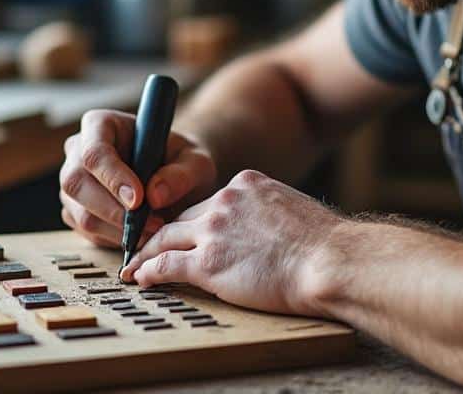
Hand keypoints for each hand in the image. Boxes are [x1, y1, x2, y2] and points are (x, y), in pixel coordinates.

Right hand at [59, 109, 217, 248]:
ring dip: (118, 229)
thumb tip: (154, 195)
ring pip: (81, 214)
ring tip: (153, 229)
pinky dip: (115, 239)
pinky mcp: (76, 211)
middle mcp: (78, 151)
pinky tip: (141, 234)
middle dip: (113, 210)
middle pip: (76, 184)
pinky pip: (87, 232)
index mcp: (101, 125)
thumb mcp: (195, 162)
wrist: (175, 177)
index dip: (113, 177)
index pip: (94, 151)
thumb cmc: (182, 161)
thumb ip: (180, 175)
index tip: (139, 200)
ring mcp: (74, 183)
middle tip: (152, 224)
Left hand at [121, 169, 344, 316]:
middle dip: (163, 233)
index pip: (211, 203)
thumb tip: (270, 231)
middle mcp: (225, 201)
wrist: (328, 261)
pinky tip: (140, 278)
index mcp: (247, 184)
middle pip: (183, 218)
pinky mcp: (206, 263)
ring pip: (165, 238)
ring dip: (146, 253)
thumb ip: (270, 214)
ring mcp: (213, 230)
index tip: (188, 233)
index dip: (196, 221)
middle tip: (147, 247)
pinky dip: (148, 271)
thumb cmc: (325, 245)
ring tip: (134, 266)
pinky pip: (165, 265)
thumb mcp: (294, 210)